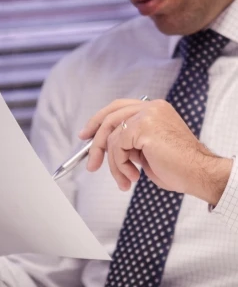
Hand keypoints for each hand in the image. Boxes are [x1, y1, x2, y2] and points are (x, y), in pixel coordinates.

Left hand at [79, 99, 232, 204]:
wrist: (198, 174)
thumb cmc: (176, 166)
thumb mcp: (145, 150)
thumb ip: (128, 142)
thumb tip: (105, 146)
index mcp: (152, 109)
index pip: (118, 108)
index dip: (99, 120)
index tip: (86, 134)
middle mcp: (150, 107)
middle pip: (109, 118)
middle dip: (96, 143)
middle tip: (91, 164)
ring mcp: (147, 114)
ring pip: (112, 137)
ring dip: (114, 164)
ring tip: (125, 179)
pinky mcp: (144, 126)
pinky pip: (117, 146)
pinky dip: (119, 164)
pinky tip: (133, 175)